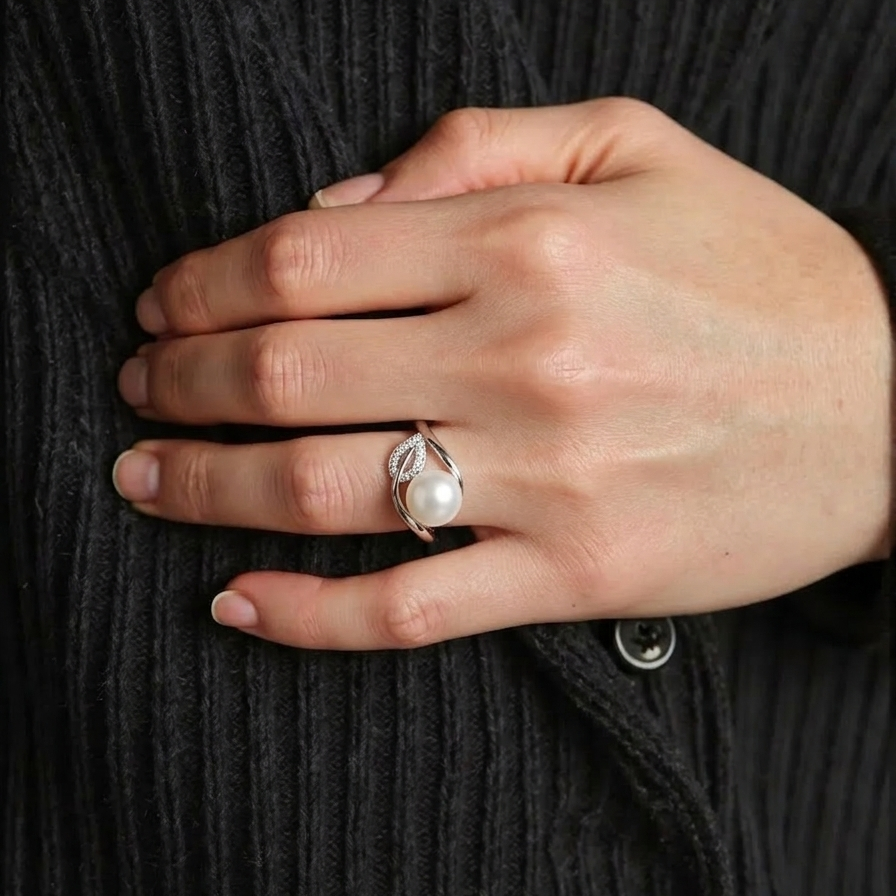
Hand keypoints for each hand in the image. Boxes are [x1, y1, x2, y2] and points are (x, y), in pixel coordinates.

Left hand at [113, 98, 892, 649]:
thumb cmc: (761, 272)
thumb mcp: (634, 149)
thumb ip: (472, 147)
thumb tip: (335, 207)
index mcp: (531, 241)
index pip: (305, 259)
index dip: (203, 282)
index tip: (161, 304)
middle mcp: (526, 358)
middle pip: (287, 372)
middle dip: (179, 381)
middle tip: (136, 389)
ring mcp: (548, 481)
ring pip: (325, 493)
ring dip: (208, 488)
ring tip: (146, 482)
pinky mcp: (577, 576)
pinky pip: (409, 609)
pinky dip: (307, 614)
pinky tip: (236, 602)